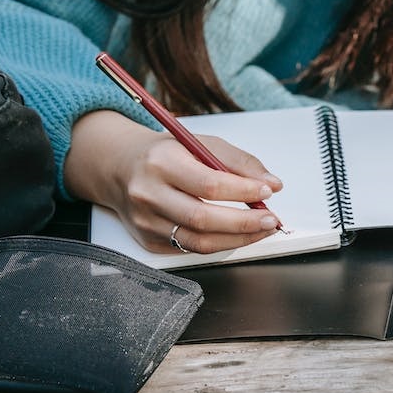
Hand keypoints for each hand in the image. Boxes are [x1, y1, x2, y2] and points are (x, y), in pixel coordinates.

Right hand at [66, 110, 283, 252]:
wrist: (121, 168)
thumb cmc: (166, 154)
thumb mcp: (201, 143)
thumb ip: (239, 162)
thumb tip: (271, 183)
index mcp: (161, 163)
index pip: (209, 184)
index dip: (243, 191)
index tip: (267, 191)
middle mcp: (149, 194)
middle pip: (203, 218)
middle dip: (244, 223)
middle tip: (270, 219)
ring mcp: (146, 221)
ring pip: (198, 241)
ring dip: (237, 239)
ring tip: (261, 229)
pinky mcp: (148, 240)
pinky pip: (190, 248)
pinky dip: (219, 244)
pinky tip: (236, 234)